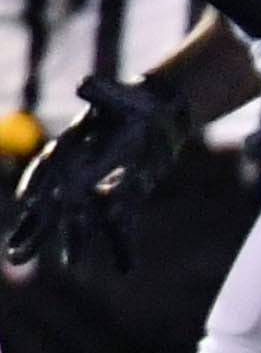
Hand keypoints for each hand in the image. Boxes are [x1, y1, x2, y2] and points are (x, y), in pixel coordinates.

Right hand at [4, 69, 205, 277]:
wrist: (153, 119)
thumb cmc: (128, 106)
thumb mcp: (117, 97)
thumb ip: (101, 92)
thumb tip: (85, 83)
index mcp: (67, 152)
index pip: (46, 171)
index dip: (38, 186)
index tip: (30, 202)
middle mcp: (74, 179)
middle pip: (49, 209)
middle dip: (34, 231)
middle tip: (15, 256)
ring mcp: (96, 194)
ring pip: (80, 224)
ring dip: (76, 245)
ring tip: (71, 268)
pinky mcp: (122, 203)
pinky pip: (120, 229)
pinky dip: (123, 247)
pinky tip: (126, 269)